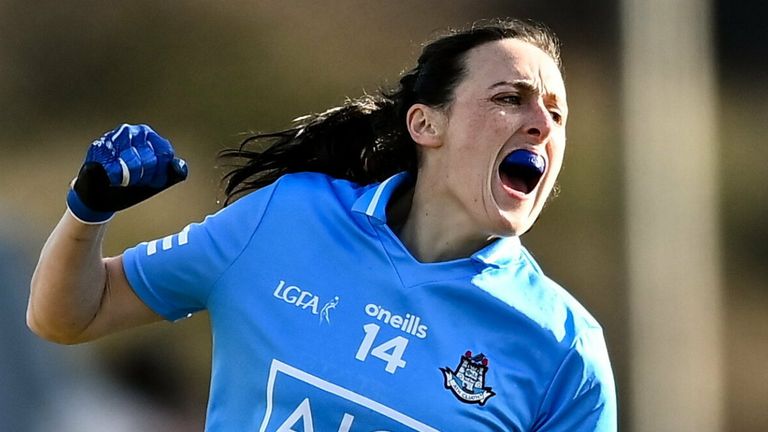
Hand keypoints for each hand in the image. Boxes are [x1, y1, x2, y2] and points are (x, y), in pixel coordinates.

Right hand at [66, 124, 188, 223]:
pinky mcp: (98, 148)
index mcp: (150, 136)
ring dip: (128, 178)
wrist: (102, 191)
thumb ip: (172, 171)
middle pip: (150, 161)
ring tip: (122, 178)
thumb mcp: (156, 177)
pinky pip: (113, 169)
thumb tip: (180, 167)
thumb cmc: (132, 181)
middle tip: (134, 180)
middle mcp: (133, 132)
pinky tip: (110, 177)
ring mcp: (114, 137)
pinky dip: (114, 178)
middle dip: (143, 177)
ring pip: (132, 164)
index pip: (165, 154)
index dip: (159, 173)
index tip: (151, 181)